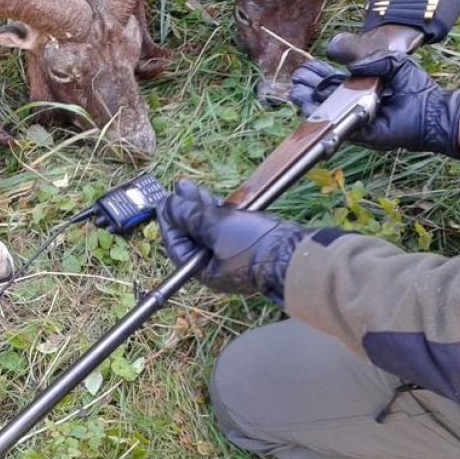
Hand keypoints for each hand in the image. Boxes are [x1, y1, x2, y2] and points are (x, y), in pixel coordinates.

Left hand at [156, 180, 307, 301]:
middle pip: (192, 235)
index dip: (168, 221)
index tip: (163, 201)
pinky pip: (225, 229)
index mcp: (204, 271)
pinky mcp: (247, 245)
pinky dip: (217, 213)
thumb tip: (168, 204)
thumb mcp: (217, 227)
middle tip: (178, 188)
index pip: (177, 245)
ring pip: (209, 229)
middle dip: (185, 210)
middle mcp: (216, 267)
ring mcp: (232, 256)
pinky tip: (212, 198)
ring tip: (190, 186)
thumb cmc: (253, 245)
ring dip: (200, 207)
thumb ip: (190, 215)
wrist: (295, 253)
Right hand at [292, 35, 459, 157]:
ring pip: (326, 112)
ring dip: (309, 102)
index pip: (334, 81)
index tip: (305, 67)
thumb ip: (373, 59)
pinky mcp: (361, 133)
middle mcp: (356, 104)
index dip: (318, 74)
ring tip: (296, 92)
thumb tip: (349, 66)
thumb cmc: (417, 88)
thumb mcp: (395, 63)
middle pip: (325, 96)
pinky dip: (322, 118)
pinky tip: (308, 107)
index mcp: (362, 88)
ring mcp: (357, 119)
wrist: (432, 111)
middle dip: (309, 86)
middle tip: (296, 79)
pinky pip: (337, 125)